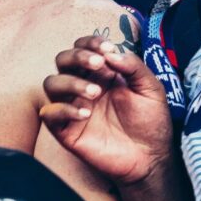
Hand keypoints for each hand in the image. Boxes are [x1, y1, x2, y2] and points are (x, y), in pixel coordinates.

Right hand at [39, 36, 173, 186]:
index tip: (107, 48)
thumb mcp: (151, 89)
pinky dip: (63, 109)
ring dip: (70, 82)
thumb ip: (134, 67)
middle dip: (77, 56)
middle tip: (98, 65)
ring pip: (51, 83)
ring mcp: (72, 107)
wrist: (151, 157)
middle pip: (62, 60)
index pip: (83, 47)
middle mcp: (83, 86)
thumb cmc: (151, 122)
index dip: (90, 42)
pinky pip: (50, 113)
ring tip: (95, 93)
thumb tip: (111, 53)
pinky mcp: (66, 130)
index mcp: (101, 73)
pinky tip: (86, 113)